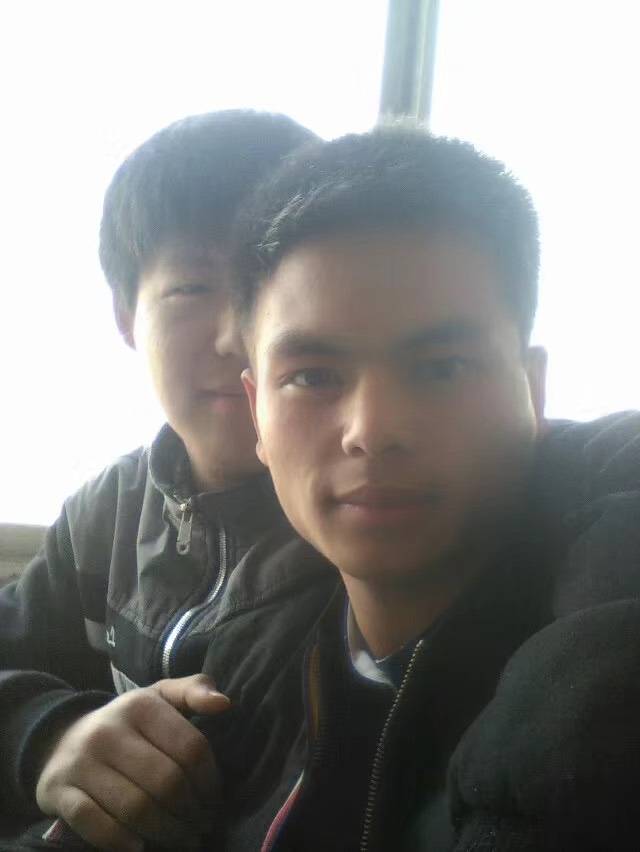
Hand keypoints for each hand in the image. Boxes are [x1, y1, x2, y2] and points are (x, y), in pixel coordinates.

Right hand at [35, 674, 229, 851]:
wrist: (61, 738)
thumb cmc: (127, 722)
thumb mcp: (160, 697)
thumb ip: (195, 691)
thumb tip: (224, 703)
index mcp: (140, 705)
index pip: (190, 748)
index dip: (210, 781)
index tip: (215, 800)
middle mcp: (108, 730)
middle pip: (166, 782)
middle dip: (191, 812)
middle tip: (202, 826)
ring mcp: (81, 762)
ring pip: (135, 808)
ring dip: (167, 832)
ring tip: (183, 839)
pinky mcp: (59, 791)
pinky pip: (94, 823)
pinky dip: (120, 840)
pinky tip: (140, 847)